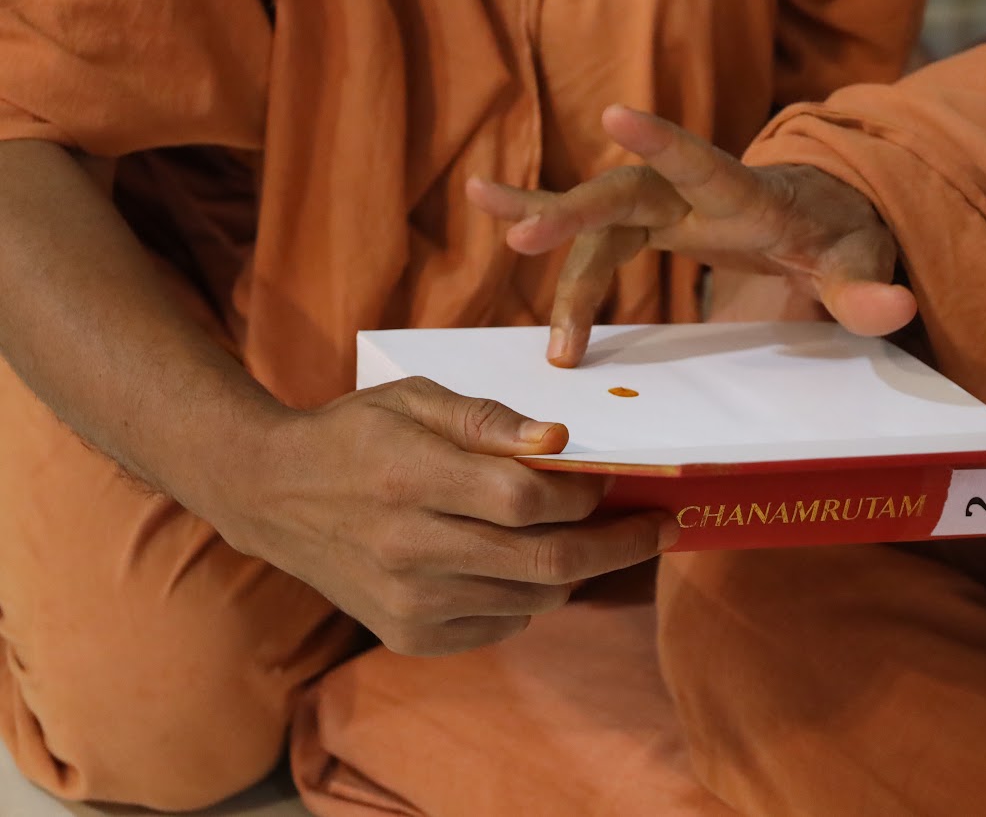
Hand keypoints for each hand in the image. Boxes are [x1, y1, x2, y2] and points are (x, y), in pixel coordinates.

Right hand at [209, 377, 673, 655]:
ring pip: (535, 599)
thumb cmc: (357, 434)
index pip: (528, 501)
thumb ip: (491, 422)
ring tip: (585, 535)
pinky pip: (504, 624)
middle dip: (619, 545)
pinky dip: (527, 595)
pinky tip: (514, 560)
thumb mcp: (417, 400)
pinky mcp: (409, 636)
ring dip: (575, 568)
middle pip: (547, 563)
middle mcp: (411, 551)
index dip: (583, 493)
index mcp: (412, 480)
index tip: (612, 480)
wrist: (273, 496)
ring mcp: (409, 603)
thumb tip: (561, 442)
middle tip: (661, 529)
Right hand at [466, 104, 917, 365]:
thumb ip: (872, 291)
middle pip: (630, 192)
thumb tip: (898, 309)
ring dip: (553, 233)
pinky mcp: (652, 223)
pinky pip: (596, 236)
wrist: (825, 216)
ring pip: (601, 215)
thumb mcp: (866, 266)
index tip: (616, 114)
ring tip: (504, 240)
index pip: (707, 165)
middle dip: (577, 210)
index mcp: (752, 197)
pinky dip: (557, 243)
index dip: (664, 141)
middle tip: (525, 237)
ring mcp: (670, 204)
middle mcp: (699, 190)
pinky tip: (497, 221)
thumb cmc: (846, 239)